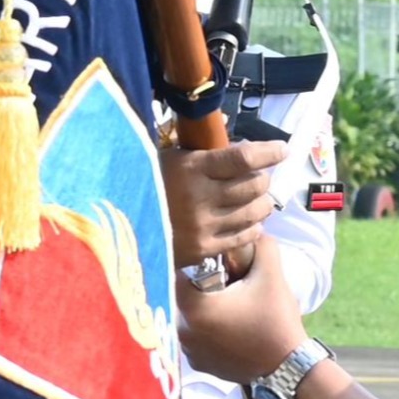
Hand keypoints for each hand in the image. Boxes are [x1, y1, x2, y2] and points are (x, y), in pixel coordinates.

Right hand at [155, 120, 274, 263]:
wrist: (116, 226)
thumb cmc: (143, 184)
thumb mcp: (169, 159)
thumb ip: (204, 155)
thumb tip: (242, 148)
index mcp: (192, 168)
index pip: (244, 157)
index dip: (269, 152)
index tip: (281, 150)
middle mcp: (201, 197)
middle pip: (254, 184)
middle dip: (263, 179)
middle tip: (259, 177)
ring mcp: (203, 226)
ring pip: (254, 211)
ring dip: (262, 203)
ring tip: (257, 199)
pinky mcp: (203, 249)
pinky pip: (244, 236)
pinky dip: (253, 226)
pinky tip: (249, 221)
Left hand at [176, 247, 309, 382]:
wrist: (288, 366)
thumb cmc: (276, 320)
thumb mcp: (272, 275)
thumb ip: (260, 245)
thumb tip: (252, 231)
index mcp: (194, 307)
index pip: (178, 271)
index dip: (197, 262)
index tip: (216, 264)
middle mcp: (183, 331)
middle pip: (181, 295)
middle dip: (200, 286)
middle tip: (226, 285)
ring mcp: (189, 350)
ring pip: (187, 316)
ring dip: (202, 308)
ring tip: (229, 306)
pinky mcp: (198, 364)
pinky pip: (194, 336)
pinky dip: (206, 329)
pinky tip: (228, 326)